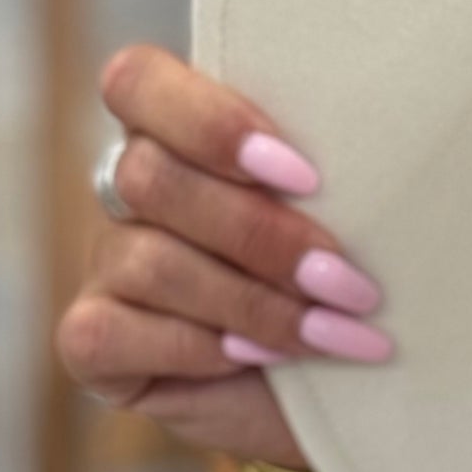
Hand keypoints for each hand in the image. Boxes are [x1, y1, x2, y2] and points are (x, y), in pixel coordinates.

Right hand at [56, 47, 390, 466]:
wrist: (346, 391)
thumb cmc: (348, 284)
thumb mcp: (348, 217)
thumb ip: (330, 172)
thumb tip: (379, 148)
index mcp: (179, 132)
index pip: (138, 81)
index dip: (211, 123)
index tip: (306, 177)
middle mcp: (130, 191)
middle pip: (150, 176)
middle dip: (260, 234)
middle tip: (347, 282)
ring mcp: (107, 266)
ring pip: (148, 260)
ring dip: (255, 303)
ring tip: (335, 333)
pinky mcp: (93, 341)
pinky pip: (112, 331)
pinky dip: (201, 348)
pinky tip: (266, 361)